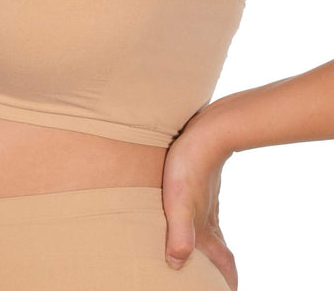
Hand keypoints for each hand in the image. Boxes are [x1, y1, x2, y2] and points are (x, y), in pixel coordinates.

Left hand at [162, 107, 237, 289]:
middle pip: (220, 250)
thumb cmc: (189, 167)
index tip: (230, 289)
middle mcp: (210, 217)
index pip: (224, 263)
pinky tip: (190, 210)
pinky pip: (203, 209)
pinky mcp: (202, 182)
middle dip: (219, 267)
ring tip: (199, 252)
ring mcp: (208, 199)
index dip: (227, 280)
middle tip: (216, 278)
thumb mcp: (178, 203)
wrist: (207, 132)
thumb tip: (178, 265)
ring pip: (212, 229)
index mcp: (207, 229)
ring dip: (209, 245)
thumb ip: (180, 234)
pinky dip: (200, 221)